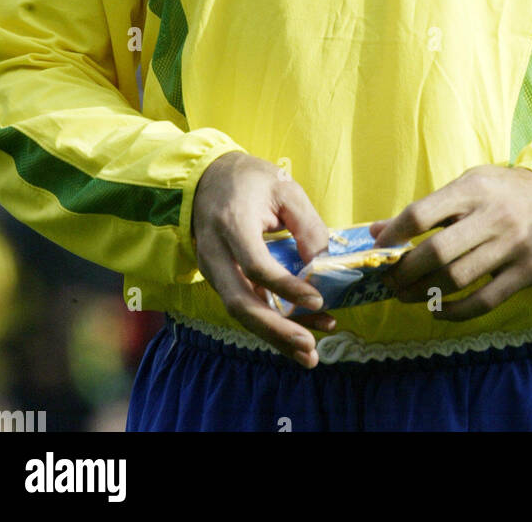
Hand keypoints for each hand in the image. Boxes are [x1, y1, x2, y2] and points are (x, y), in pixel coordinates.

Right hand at [191, 151, 335, 366]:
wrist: (207, 178)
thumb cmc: (250, 180)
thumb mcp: (285, 188)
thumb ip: (306, 226)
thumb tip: (324, 267)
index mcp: (232, 223)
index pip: (256, 265)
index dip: (286, 287)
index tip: (319, 298)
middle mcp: (215, 253)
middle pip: (241, 302)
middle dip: (276, 330)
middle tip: (311, 347)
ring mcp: (211, 269)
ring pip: (240, 312)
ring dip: (274, 336)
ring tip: (310, 353)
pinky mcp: (218, 279)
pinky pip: (242, 306)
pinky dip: (269, 324)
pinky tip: (298, 333)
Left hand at [369, 165, 531, 321]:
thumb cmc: (502, 192)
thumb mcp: (468, 186)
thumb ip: (427, 208)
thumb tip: (377, 231)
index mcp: (472, 190)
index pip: (422, 214)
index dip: (394, 234)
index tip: (379, 249)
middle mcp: (492, 217)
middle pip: (437, 252)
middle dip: (405, 271)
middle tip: (389, 280)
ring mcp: (512, 246)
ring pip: (458, 278)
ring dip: (425, 293)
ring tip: (407, 295)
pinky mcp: (526, 272)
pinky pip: (485, 301)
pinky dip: (455, 311)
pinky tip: (438, 310)